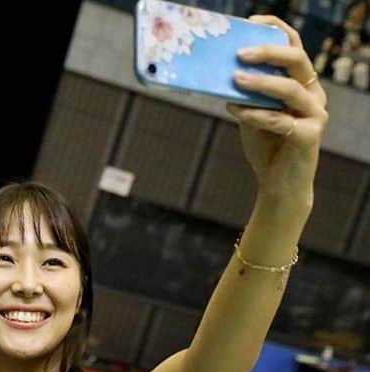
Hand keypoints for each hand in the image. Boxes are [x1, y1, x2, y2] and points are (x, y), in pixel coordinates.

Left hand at [227, 16, 327, 202]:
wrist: (278, 185)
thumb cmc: (265, 146)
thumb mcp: (251, 114)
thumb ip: (245, 94)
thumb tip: (221, 71)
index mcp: (301, 83)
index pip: (294, 47)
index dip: (275, 30)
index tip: (252, 21)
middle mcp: (312, 94)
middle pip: (297, 60)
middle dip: (269, 52)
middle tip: (240, 52)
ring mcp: (315, 114)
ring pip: (291, 89)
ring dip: (261, 83)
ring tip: (235, 79)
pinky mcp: (309, 136)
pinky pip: (280, 120)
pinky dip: (255, 114)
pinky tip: (234, 110)